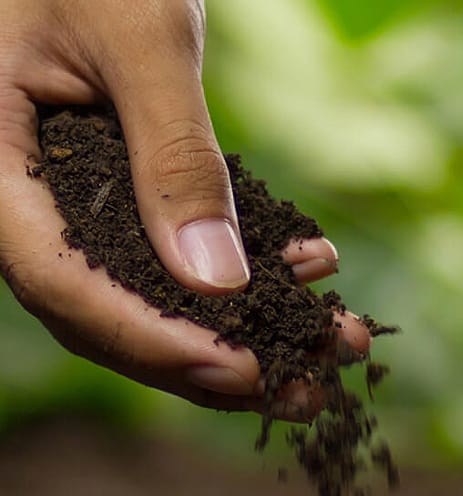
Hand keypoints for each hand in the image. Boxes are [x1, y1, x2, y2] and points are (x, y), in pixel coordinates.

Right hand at [0, 0, 369, 413]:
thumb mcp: (137, 37)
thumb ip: (172, 156)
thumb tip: (215, 282)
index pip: (62, 282)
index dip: (151, 340)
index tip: (241, 370)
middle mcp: (25, 208)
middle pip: (111, 318)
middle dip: (218, 359)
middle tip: (310, 388)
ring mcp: (70, 212)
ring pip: (147, 301)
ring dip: (244, 332)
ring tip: (331, 344)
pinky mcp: (116, 204)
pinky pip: (170, 258)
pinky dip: (242, 276)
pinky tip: (310, 272)